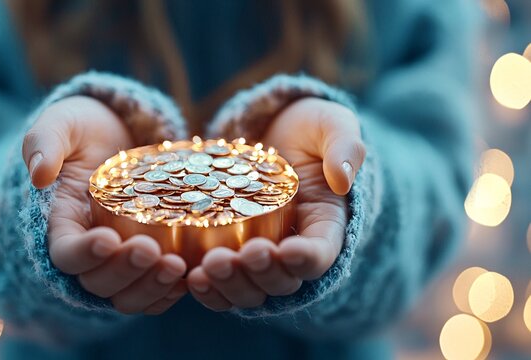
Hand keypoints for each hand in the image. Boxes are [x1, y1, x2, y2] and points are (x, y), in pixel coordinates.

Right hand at [23, 96, 186, 314]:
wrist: (118, 135)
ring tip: (176, 266)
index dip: (85, 253)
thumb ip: (45, 142)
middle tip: (150, 250)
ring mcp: (118, 258)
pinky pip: (153, 291)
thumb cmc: (85, 129)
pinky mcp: (146, 259)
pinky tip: (189, 277)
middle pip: (98, 281)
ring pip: (127, 294)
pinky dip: (168, 292)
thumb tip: (39, 174)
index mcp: (62, 224)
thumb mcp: (62, 124)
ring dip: (150, 287)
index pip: (66, 253)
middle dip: (124, 271)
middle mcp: (89, 250)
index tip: (108, 238)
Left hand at [187, 98, 365, 310]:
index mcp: (325, 225)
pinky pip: (223, 285)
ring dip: (231, 286)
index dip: (305, 258)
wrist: (273, 132)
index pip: (320, 254)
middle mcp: (293, 249)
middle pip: (282, 281)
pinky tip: (194, 278)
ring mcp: (261, 255)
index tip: (287, 251)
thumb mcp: (332, 127)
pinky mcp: (232, 254)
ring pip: (251, 291)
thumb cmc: (308, 130)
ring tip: (210, 267)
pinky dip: (211, 291)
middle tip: (240, 255)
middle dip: (261, 274)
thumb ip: (344, 146)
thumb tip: (342, 180)